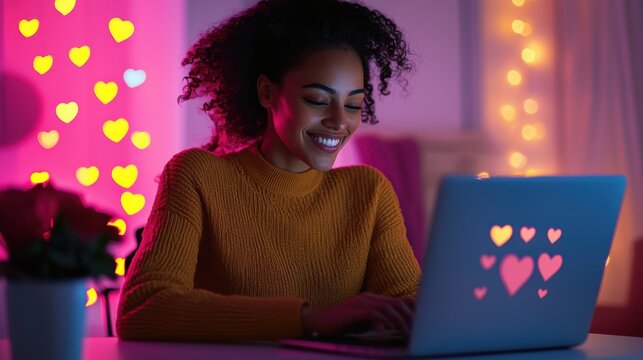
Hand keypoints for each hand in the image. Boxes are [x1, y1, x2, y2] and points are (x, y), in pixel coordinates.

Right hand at [301, 292, 415, 337]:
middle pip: (396, 303)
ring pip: (387, 307)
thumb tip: (394, 327)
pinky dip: (381, 322)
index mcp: (374, 299)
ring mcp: (361, 302)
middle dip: (410, 317)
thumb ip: (380, 321)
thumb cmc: (343, 323)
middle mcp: (369, 297)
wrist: (318, 321)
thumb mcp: (365, 322)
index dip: (413, 309)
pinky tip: (386, 331)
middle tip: (418, 330)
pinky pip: (372, 314)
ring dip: (399, 321)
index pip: (399, 300)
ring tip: (406, 332)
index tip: (423, 322)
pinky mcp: (353, 311)